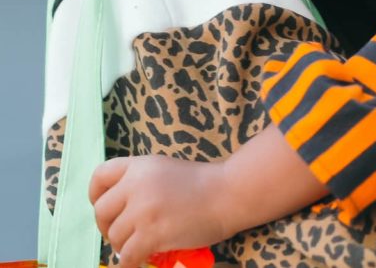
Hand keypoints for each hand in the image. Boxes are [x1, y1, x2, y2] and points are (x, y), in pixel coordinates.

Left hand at [89, 156, 230, 267]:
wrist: (230, 194)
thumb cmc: (204, 184)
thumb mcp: (166, 170)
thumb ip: (140, 181)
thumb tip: (117, 210)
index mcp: (140, 166)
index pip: (100, 176)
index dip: (95, 195)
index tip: (104, 208)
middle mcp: (137, 184)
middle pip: (101, 211)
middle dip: (106, 227)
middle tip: (120, 234)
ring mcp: (143, 210)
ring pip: (115, 236)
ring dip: (124, 245)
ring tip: (139, 246)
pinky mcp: (152, 233)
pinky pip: (127, 256)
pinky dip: (129, 263)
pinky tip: (136, 263)